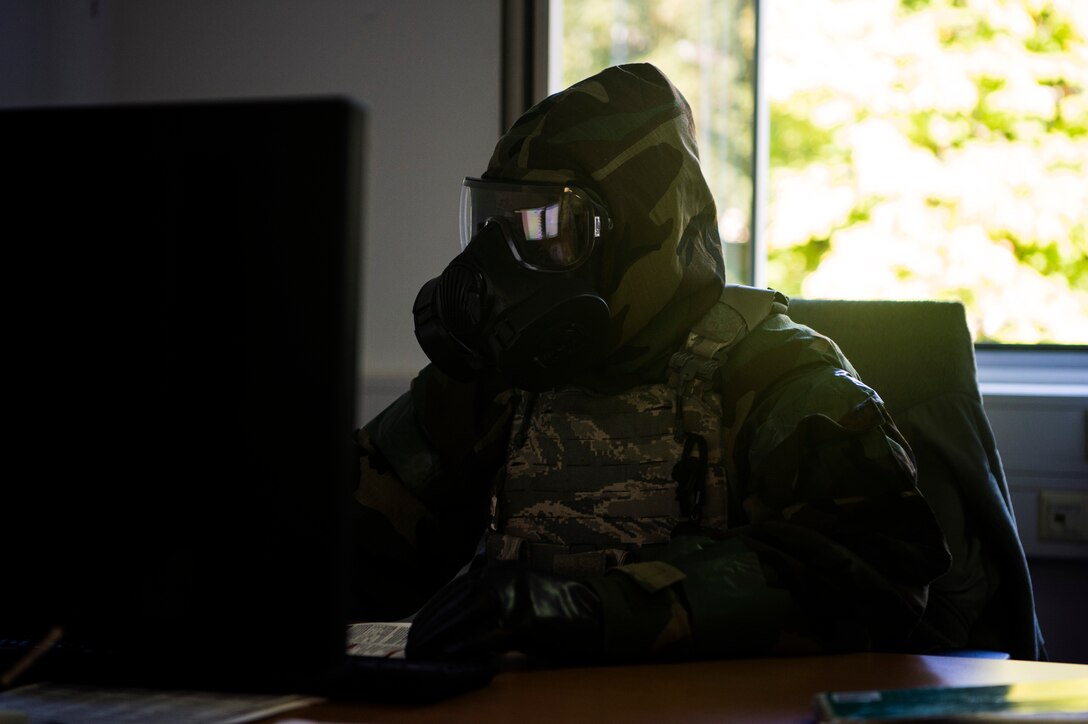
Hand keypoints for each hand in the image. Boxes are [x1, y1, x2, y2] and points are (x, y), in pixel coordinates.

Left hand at [405, 562, 603, 661]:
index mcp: (499, 569)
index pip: (455, 588)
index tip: (417, 627)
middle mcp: (501, 578)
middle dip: (431, 625)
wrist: (592, 612)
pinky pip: (486, 635)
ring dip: (441, 636)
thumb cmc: (555, 605)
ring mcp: (512, 598)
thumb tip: (455, 616)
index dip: (433, 610)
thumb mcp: (518, 589)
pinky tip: (450, 653)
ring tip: (425, 651)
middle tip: (414, 644)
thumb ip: (489, 595)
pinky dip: (466, 645)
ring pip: (465, 618)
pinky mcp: (522, 620)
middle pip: (455, 602)